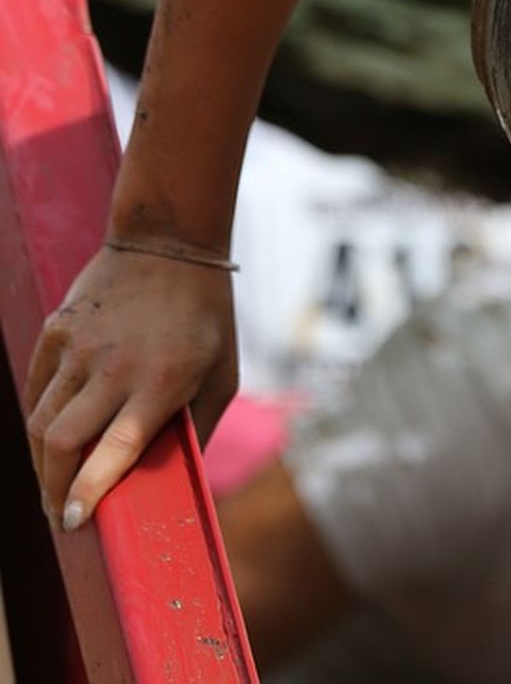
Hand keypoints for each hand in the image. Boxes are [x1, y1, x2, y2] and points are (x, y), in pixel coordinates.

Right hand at [26, 243, 237, 530]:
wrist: (171, 240)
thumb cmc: (205, 315)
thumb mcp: (222, 374)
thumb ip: (198, 429)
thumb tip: (179, 484)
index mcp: (160, 380)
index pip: (113, 450)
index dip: (87, 492)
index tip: (73, 522)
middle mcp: (114, 366)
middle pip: (61, 443)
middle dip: (52, 490)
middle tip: (58, 514)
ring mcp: (81, 346)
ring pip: (41, 421)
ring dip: (42, 462)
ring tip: (53, 482)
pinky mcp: (59, 329)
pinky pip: (37, 387)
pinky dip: (39, 417)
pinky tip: (50, 436)